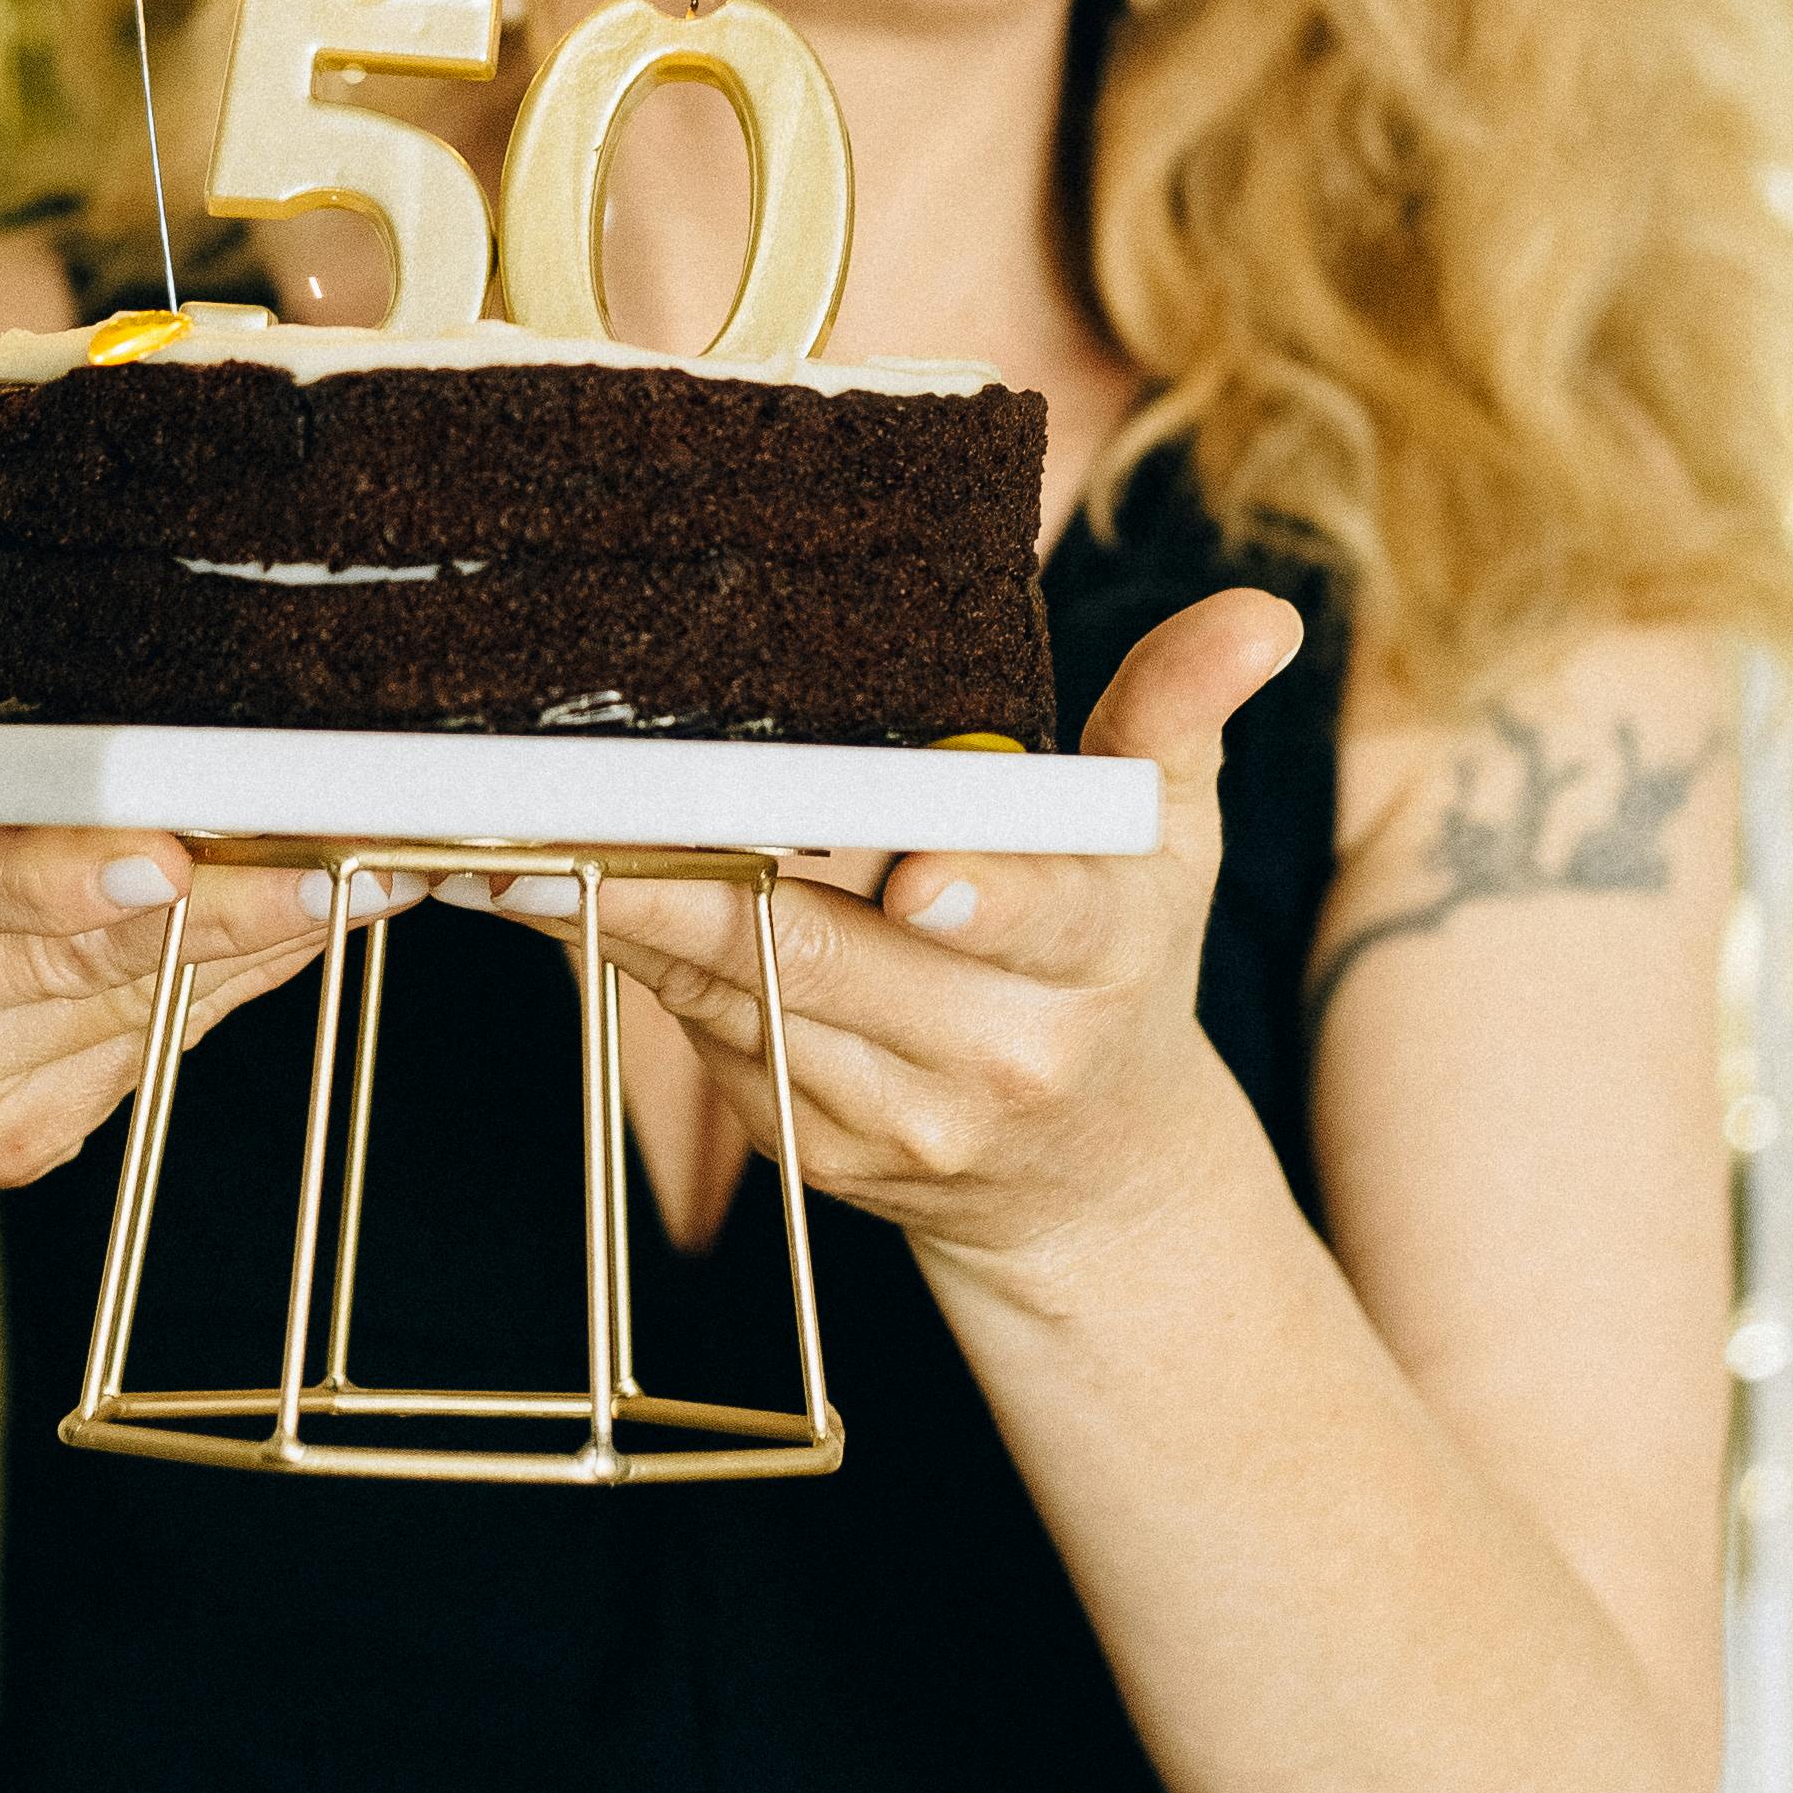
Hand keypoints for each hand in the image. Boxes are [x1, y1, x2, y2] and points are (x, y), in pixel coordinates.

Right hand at [0, 647, 396, 1191]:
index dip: (47, 873)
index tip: (167, 851)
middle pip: (52, 961)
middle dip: (207, 912)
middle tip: (323, 863)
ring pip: (121, 1009)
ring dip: (249, 941)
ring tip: (355, 871)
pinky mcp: (5, 1146)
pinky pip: (145, 1048)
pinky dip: (228, 981)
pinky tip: (295, 925)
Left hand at [496, 593, 1302, 1294]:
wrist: (1096, 1178)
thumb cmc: (1118, 956)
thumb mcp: (1170, 833)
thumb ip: (1180, 712)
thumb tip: (1258, 614)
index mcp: (1105, 948)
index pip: (1044, 916)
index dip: (978, 895)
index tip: (916, 873)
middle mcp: (1011, 1050)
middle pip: (838, 958)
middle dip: (712, 882)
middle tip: (603, 810)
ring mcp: (908, 1119)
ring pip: (752, 1002)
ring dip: (641, 919)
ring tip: (535, 841)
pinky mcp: (822, 1156)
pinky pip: (716, 1048)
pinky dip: (646, 970)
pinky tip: (571, 900)